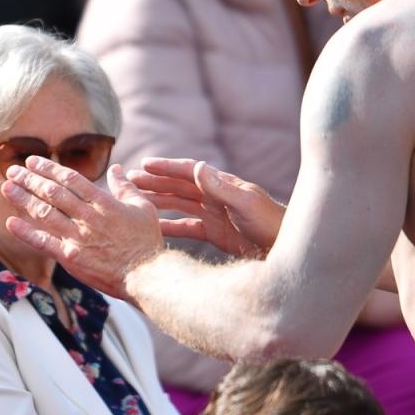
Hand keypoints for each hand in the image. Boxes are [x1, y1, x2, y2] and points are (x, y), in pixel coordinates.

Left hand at [1, 158, 163, 300]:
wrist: (146, 274)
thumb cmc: (146, 241)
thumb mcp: (142, 207)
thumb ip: (126, 187)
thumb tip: (117, 169)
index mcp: (103, 202)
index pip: (70, 179)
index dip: (49, 168)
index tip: (32, 161)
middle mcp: (87, 217)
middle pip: (53, 192)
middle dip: (30, 179)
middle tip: (13, 170)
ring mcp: (77, 237)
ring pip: (45, 213)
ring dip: (23, 199)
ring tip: (7, 187)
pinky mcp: (71, 257)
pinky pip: (44, 242)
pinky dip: (26, 233)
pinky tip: (10, 223)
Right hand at [126, 158, 283, 259]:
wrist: (287, 249)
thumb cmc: (272, 224)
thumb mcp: (246, 204)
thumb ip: (222, 188)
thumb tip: (199, 167)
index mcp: (223, 185)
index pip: (189, 171)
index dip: (166, 167)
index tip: (144, 164)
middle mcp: (216, 196)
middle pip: (179, 185)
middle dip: (155, 181)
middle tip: (128, 179)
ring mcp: (215, 214)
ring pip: (179, 204)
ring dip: (158, 200)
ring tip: (134, 199)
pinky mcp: (215, 233)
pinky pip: (187, 227)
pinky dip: (170, 226)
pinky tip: (153, 228)